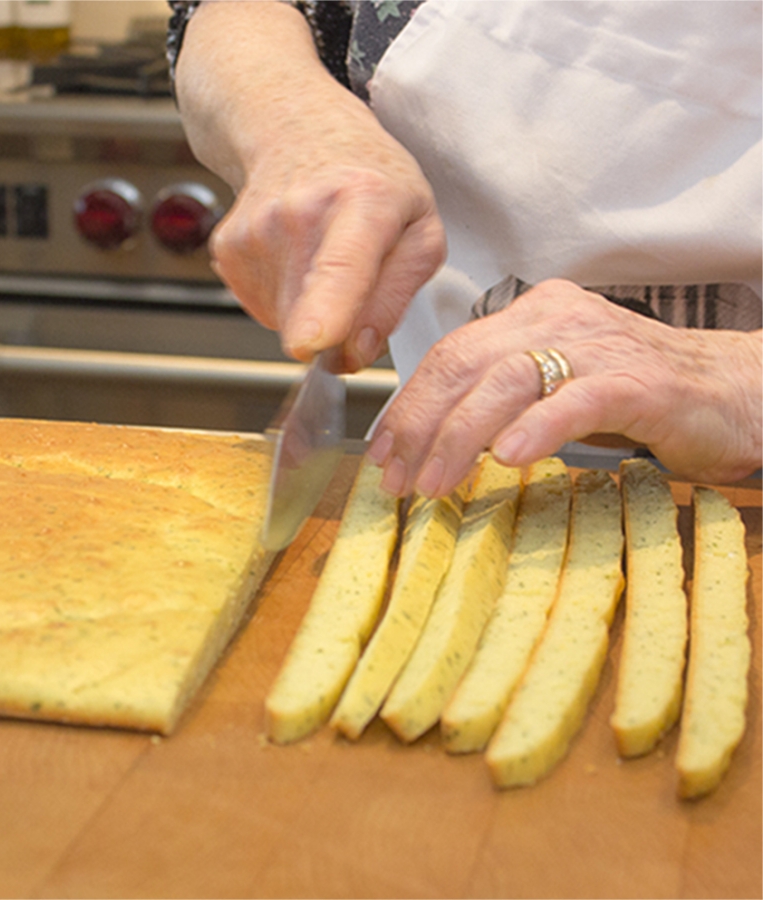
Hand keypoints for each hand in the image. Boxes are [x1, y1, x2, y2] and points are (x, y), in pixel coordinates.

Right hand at [209, 111, 445, 371]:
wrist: (300, 132)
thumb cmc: (370, 181)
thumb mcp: (421, 229)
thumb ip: (397, 297)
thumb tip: (354, 352)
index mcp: (364, 202)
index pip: (341, 264)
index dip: (324, 310)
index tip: (310, 342)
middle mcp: (301, 212)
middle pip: (309, 316)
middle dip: (334, 330)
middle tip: (355, 284)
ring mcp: (255, 230)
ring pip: (285, 321)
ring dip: (309, 308)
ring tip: (321, 256)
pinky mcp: (227, 249)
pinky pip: (263, 308)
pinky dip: (283, 297)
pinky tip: (294, 256)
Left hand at [368, 280, 762, 494]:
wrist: (739, 391)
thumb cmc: (639, 396)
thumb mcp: (555, 386)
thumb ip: (500, 397)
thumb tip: (431, 438)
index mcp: (532, 316)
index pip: (450, 354)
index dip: (408, 405)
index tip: (382, 452)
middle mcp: (559, 320)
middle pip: (465, 365)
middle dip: (420, 425)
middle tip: (396, 478)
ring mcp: (600, 347)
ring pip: (507, 381)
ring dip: (460, 437)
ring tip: (435, 484)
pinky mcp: (640, 381)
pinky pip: (576, 399)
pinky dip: (536, 429)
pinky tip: (508, 458)